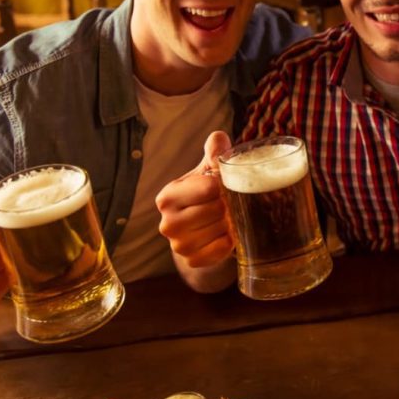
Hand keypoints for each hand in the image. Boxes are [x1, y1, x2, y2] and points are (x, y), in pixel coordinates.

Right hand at [156, 131, 234, 268]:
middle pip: (216, 210)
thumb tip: (219, 138)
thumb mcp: (208, 170)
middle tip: (229, 203)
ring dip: (231, 223)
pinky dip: (229, 241)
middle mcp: (167, 223)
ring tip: (228, 217)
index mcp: (168, 196)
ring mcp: (178, 245)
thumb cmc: (206, 193)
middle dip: (229, 205)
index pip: (209, 188)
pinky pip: (221, 250)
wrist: (202, 228)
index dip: (224, 185)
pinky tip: (226, 234)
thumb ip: (214, 151)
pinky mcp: (191, 260)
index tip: (224, 185)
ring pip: (220, 230)